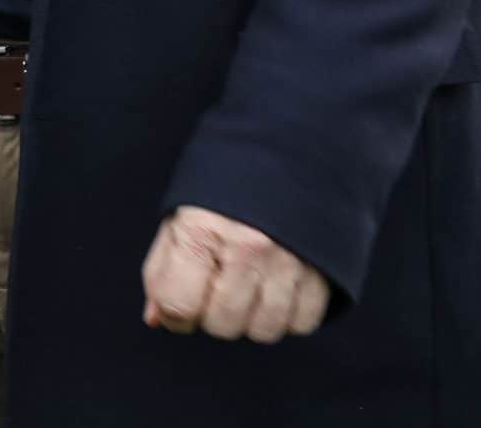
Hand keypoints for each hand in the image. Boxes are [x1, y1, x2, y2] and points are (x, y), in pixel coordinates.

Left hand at [141, 206, 330, 343]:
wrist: (288, 149)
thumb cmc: (222, 187)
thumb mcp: (179, 215)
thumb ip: (162, 269)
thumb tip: (155, 318)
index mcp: (203, 228)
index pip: (178, 304)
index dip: (172, 314)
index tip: (177, 305)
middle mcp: (248, 247)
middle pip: (222, 325)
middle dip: (210, 316)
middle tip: (214, 288)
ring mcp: (291, 261)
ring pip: (263, 331)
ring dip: (249, 320)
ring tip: (246, 287)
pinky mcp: (325, 271)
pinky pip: (301, 324)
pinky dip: (286, 317)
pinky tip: (276, 289)